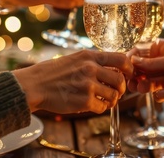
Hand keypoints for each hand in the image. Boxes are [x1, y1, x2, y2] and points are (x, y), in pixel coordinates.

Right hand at [13, 50, 132, 113]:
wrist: (34, 85)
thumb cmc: (53, 72)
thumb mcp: (75, 58)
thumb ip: (94, 61)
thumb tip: (115, 67)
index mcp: (90, 56)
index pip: (121, 59)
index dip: (129, 68)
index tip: (128, 74)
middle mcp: (91, 69)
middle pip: (120, 80)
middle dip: (121, 88)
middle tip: (116, 92)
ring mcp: (88, 86)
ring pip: (114, 95)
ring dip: (111, 100)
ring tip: (104, 100)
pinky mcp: (83, 102)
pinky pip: (102, 107)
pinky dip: (100, 108)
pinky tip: (93, 105)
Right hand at [128, 39, 163, 109]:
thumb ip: (152, 63)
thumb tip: (133, 60)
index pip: (144, 50)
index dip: (134, 57)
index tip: (126, 64)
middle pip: (144, 68)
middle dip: (136, 74)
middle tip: (130, 80)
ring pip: (149, 81)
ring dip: (144, 85)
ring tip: (142, 88)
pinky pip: (159, 93)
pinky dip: (160, 94)